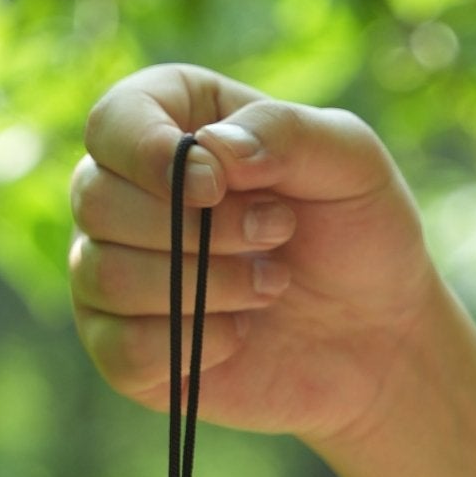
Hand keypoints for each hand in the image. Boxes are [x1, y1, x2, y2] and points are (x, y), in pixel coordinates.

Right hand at [69, 63, 438, 452]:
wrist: (379, 340)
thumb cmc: (360, 237)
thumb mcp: (351, 163)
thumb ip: (284, 132)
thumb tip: (210, 150)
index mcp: (173, 125)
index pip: (111, 123)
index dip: (149, 153)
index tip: (216, 185)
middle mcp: (128, 196)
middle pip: (96, 199)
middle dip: (192, 227)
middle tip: (277, 233)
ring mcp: (118, 276)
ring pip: (102, 274)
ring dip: (200, 285)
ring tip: (271, 287)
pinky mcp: (128, 352)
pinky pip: (117, 349)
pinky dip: (187, 343)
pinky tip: (239, 336)